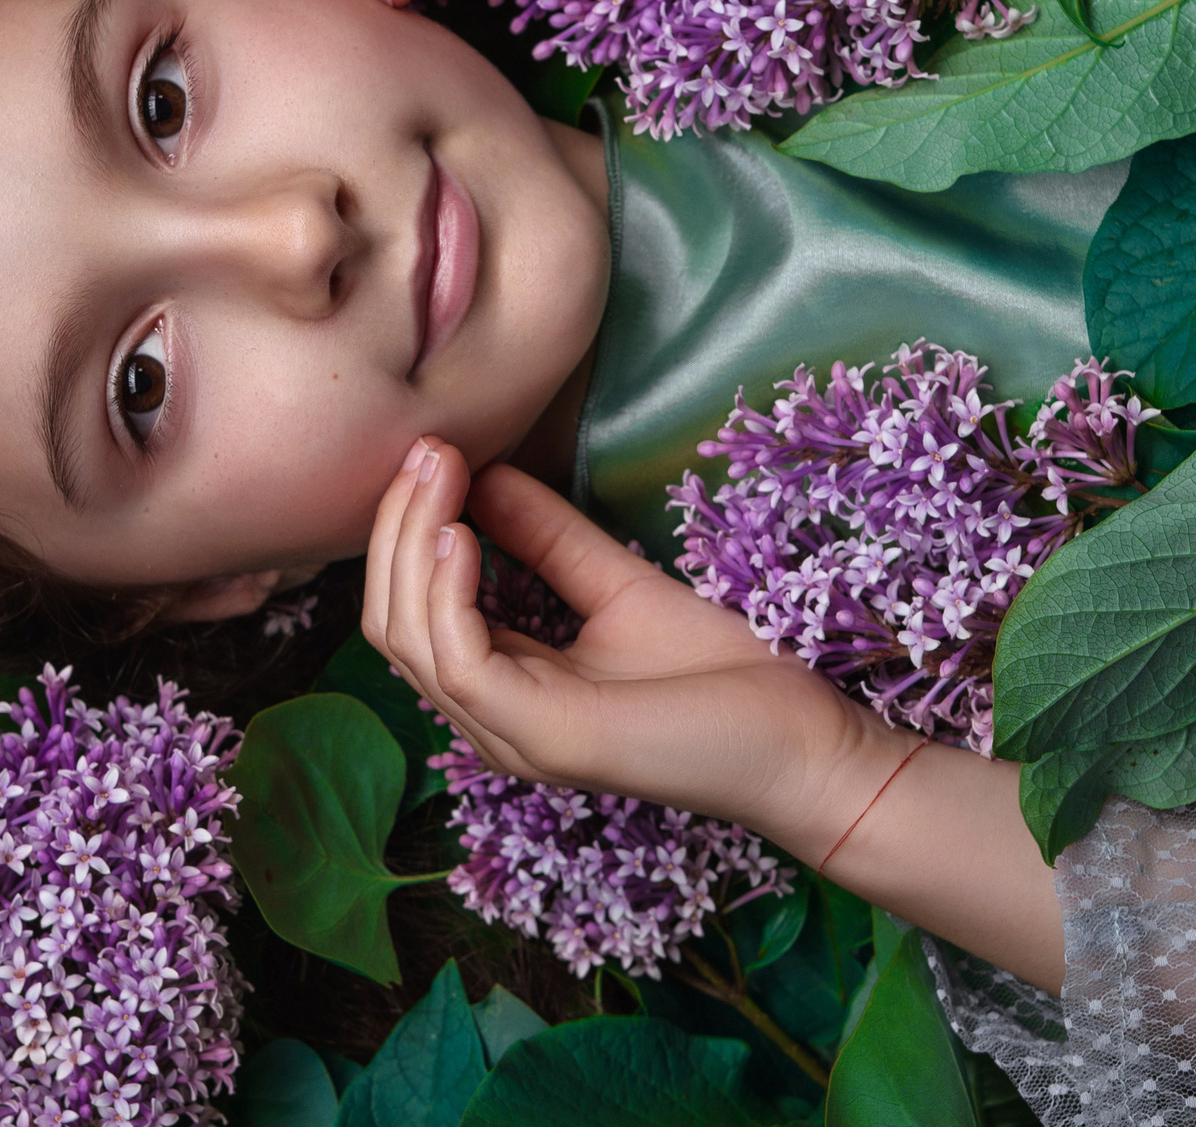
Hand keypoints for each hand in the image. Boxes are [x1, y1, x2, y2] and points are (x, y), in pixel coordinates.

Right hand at [363, 438, 880, 844]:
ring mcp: (513, 735)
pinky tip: (464, 532)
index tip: (436, 452)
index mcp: (506, 693)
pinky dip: (447, 590)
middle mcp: (493, 722)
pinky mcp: (545, 735)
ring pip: (409, 639)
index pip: (413, 614)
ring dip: (413, 546)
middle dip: (397, 529)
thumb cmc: (726, 678)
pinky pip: (458, 659)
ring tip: (441, 474)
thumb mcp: (618, 585)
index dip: (409, 531)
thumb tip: (486, 475)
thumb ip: (550, 540)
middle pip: (393, 625)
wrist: (802, 744)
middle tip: (426, 451)